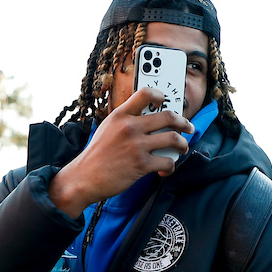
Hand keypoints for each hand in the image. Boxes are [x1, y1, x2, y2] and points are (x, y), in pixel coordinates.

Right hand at [48, 88, 192, 217]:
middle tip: (187, 127)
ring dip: (183, 144)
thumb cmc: (96, 156)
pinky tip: (166, 168)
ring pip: (173, 138)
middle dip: (183, 123)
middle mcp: (129, 127)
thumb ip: (124, 121)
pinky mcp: (141, 164)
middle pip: (168, 116)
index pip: (145, 94)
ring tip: (182, 148)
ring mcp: (136, 145)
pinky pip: (167, 162)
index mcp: (120, 115)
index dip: (160, 95)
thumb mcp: (106, 129)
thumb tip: (147, 121)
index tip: (166, 101)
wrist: (84, 177)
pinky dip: (170, 166)